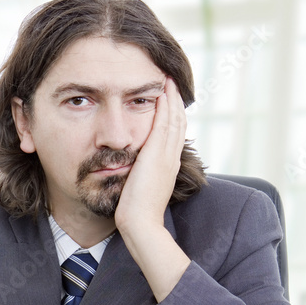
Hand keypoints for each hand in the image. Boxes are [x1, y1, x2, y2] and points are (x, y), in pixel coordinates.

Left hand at [113, 76, 186, 236]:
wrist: (140, 223)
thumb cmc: (134, 212)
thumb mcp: (138, 188)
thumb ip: (137, 175)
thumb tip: (128, 169)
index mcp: (168, 165)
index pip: (172, 134)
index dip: (172, 116)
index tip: (167, 100)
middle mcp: (171, 158)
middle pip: (177, 123)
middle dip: (175, 102)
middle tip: (171, 82)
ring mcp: (167, 155)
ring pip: (174, 119)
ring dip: (171, 98)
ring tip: (167, 80)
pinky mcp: (158, 154)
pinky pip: (165, 123)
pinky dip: (166, 107)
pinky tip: (161, 93)